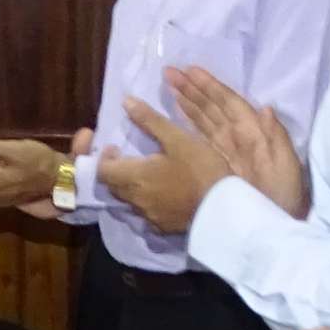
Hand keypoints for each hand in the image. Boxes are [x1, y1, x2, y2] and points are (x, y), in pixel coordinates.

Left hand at [95, 94, 229, 234]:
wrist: (227, 207)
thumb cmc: (201, 169)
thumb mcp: (178, 138)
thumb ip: (150, 121)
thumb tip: (126, 101)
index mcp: (133, 177)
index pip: (102, 170)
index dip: (105, 158)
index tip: (117, 148)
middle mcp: (135, 200)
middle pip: (113, 186)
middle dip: (116, 172)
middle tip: (130, 158)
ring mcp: (149, 216)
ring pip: (129, 201)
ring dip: (131, 187)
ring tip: (147, 174)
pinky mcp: (164, 227)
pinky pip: (146, 214)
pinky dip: (147, 202)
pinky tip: (163, 194)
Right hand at [162, 67, 307, 218]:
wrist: (275, 228)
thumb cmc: (283, 197)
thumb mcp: (287, 167)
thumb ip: (277, 137)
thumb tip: (265, 108)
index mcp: (253, 135)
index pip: (230, 104)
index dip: (211, 87)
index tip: (190, 70)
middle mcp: (238, 138)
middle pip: (213, 107)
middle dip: (193, 88)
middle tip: (169, 72)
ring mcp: (226, 150)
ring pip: (205, 117)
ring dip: (188, 99)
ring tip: (170, 83)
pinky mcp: (216, 164)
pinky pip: (200, 135)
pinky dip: (189, 120)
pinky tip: (178, 111)